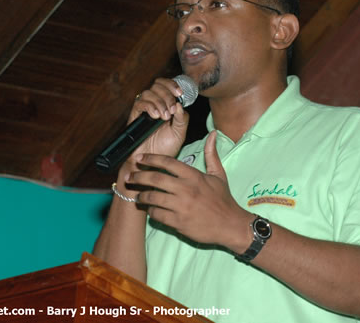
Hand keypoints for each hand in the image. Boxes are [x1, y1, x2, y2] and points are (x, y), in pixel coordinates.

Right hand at [115, 77, 189, 198]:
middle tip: (171, 109)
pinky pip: (139, 103)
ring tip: (164, 117)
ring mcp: (144, 110)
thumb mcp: (179, 133)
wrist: (152, 163)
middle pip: (157, 85)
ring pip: (148, 92)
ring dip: (159, 102)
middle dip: (167, 94)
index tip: (180, 93)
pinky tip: (156, 117)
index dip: (172, 84)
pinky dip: (149, 107)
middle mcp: (155, 105)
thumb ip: (182, 119)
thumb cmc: (165, 149)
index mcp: (166, 105)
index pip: (166, 85)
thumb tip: (179, 104)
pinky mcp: (135, 117)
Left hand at [128, 131, 253, 250]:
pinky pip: (157, 214)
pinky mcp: (178, 222)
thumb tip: (212, 134)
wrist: (230, 225)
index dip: (151, 158)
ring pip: (153, 197)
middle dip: (139, 176)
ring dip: (141, 196)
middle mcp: (186, 189)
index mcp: (194, 176)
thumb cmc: (223, 199)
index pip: (168, 162)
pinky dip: (151, 211)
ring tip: (136, 195)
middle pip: (155, 178)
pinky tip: (150, 209)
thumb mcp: (219, 175)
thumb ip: (211, 154)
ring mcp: (181, 206)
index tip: (140, 158)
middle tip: (130, 176)